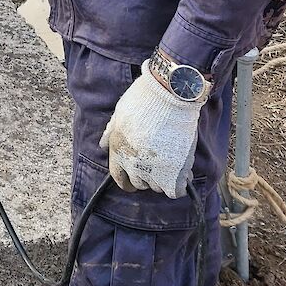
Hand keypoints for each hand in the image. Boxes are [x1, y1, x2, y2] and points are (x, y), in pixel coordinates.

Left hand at [99, 63, 202, 196]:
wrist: (168, 95)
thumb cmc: (143, 100)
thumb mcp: (119, 114)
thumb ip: (110, 133)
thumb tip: (102, 145)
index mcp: (117, 149)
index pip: (118, 177)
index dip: (126, 181)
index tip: (133, 183)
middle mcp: (133, 163)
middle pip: (139, 183)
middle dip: (146, 178)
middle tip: (155, 166)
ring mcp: (154, 169)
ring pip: (157, 187)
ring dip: (163, 179)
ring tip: (170, 164)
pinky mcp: (175, 171)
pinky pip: (176, 190)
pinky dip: (179, 185)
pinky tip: (183, 173)